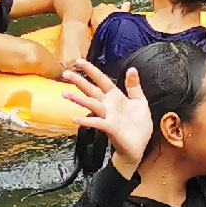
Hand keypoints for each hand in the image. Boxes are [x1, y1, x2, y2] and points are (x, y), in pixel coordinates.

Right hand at [63, 58, 153, 176]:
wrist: (140, 146)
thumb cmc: (138, 125)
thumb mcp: (140, 101)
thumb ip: (133, 85)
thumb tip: (132, 68)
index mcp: (115, 97)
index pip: (102, 80)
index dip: (91, 70)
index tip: (79, 61)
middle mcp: (108, 105)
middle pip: (91, 90)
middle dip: (79, 82)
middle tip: (65, 74)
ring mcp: (107, 116)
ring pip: (91, 104)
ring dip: (79, 99)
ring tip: (65, 93)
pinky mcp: (110, 128)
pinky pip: (97, 123)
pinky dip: (87, 121)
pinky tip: (76, 119)